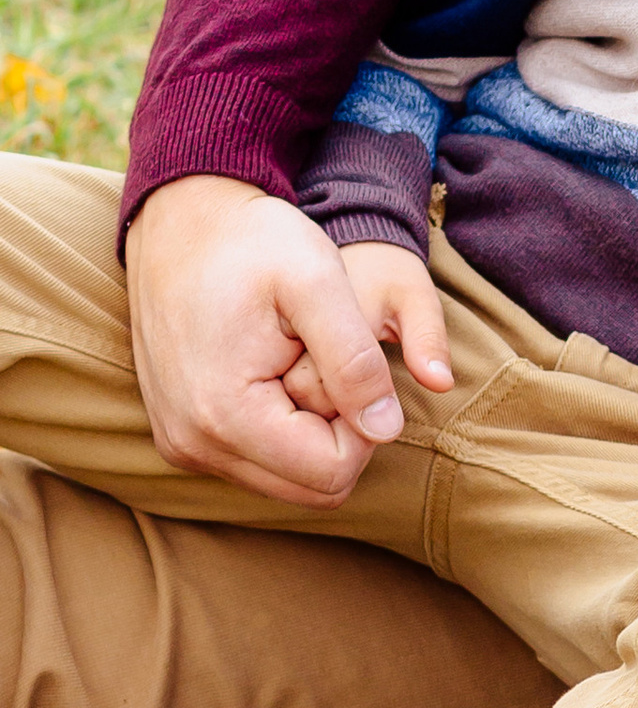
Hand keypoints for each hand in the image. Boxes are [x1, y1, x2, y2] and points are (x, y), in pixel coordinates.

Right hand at [126, 178, 450, 504]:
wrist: (181, 219)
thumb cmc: (253, 240)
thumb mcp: (317, 282)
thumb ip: (355, 360)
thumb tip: (387, 430)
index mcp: (225, 415)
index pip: (333, 472)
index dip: (366, 425)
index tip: (353, 365)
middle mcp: (194, 445)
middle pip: (312, 488)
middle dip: (340, 435)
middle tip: (332, 365)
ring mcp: (183, 445)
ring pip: (287, 480)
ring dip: (313, 433)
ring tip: (303, 363)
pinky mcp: (181, 436)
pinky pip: (257, 462)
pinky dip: (284, 430)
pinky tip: (279, 373)